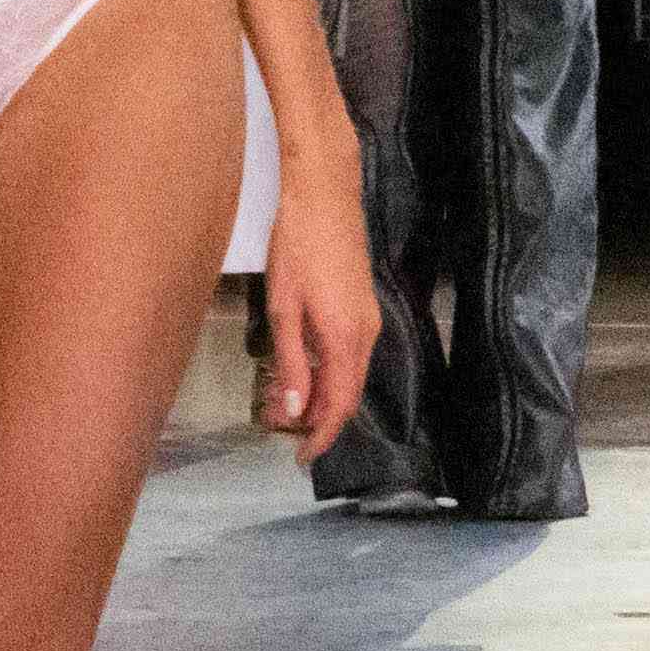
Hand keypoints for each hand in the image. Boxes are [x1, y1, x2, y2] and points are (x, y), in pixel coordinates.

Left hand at [259, 149, 380, 458]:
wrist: (324, 192)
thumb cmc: (298, 245)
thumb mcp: (284, 307)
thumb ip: (290, 362)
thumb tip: (292, 412)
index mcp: (346, 338)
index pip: (338, 405)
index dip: (321, 436)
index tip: (300, 458)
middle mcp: (366, 334)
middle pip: (348, 394)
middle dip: (318, 420)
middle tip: (281, 432)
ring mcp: (368, 318)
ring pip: (349, 374)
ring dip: (322, 395)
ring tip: (286, 405)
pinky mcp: (362, 305)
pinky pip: (349, 353)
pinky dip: (328, 372)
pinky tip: (303, 368)